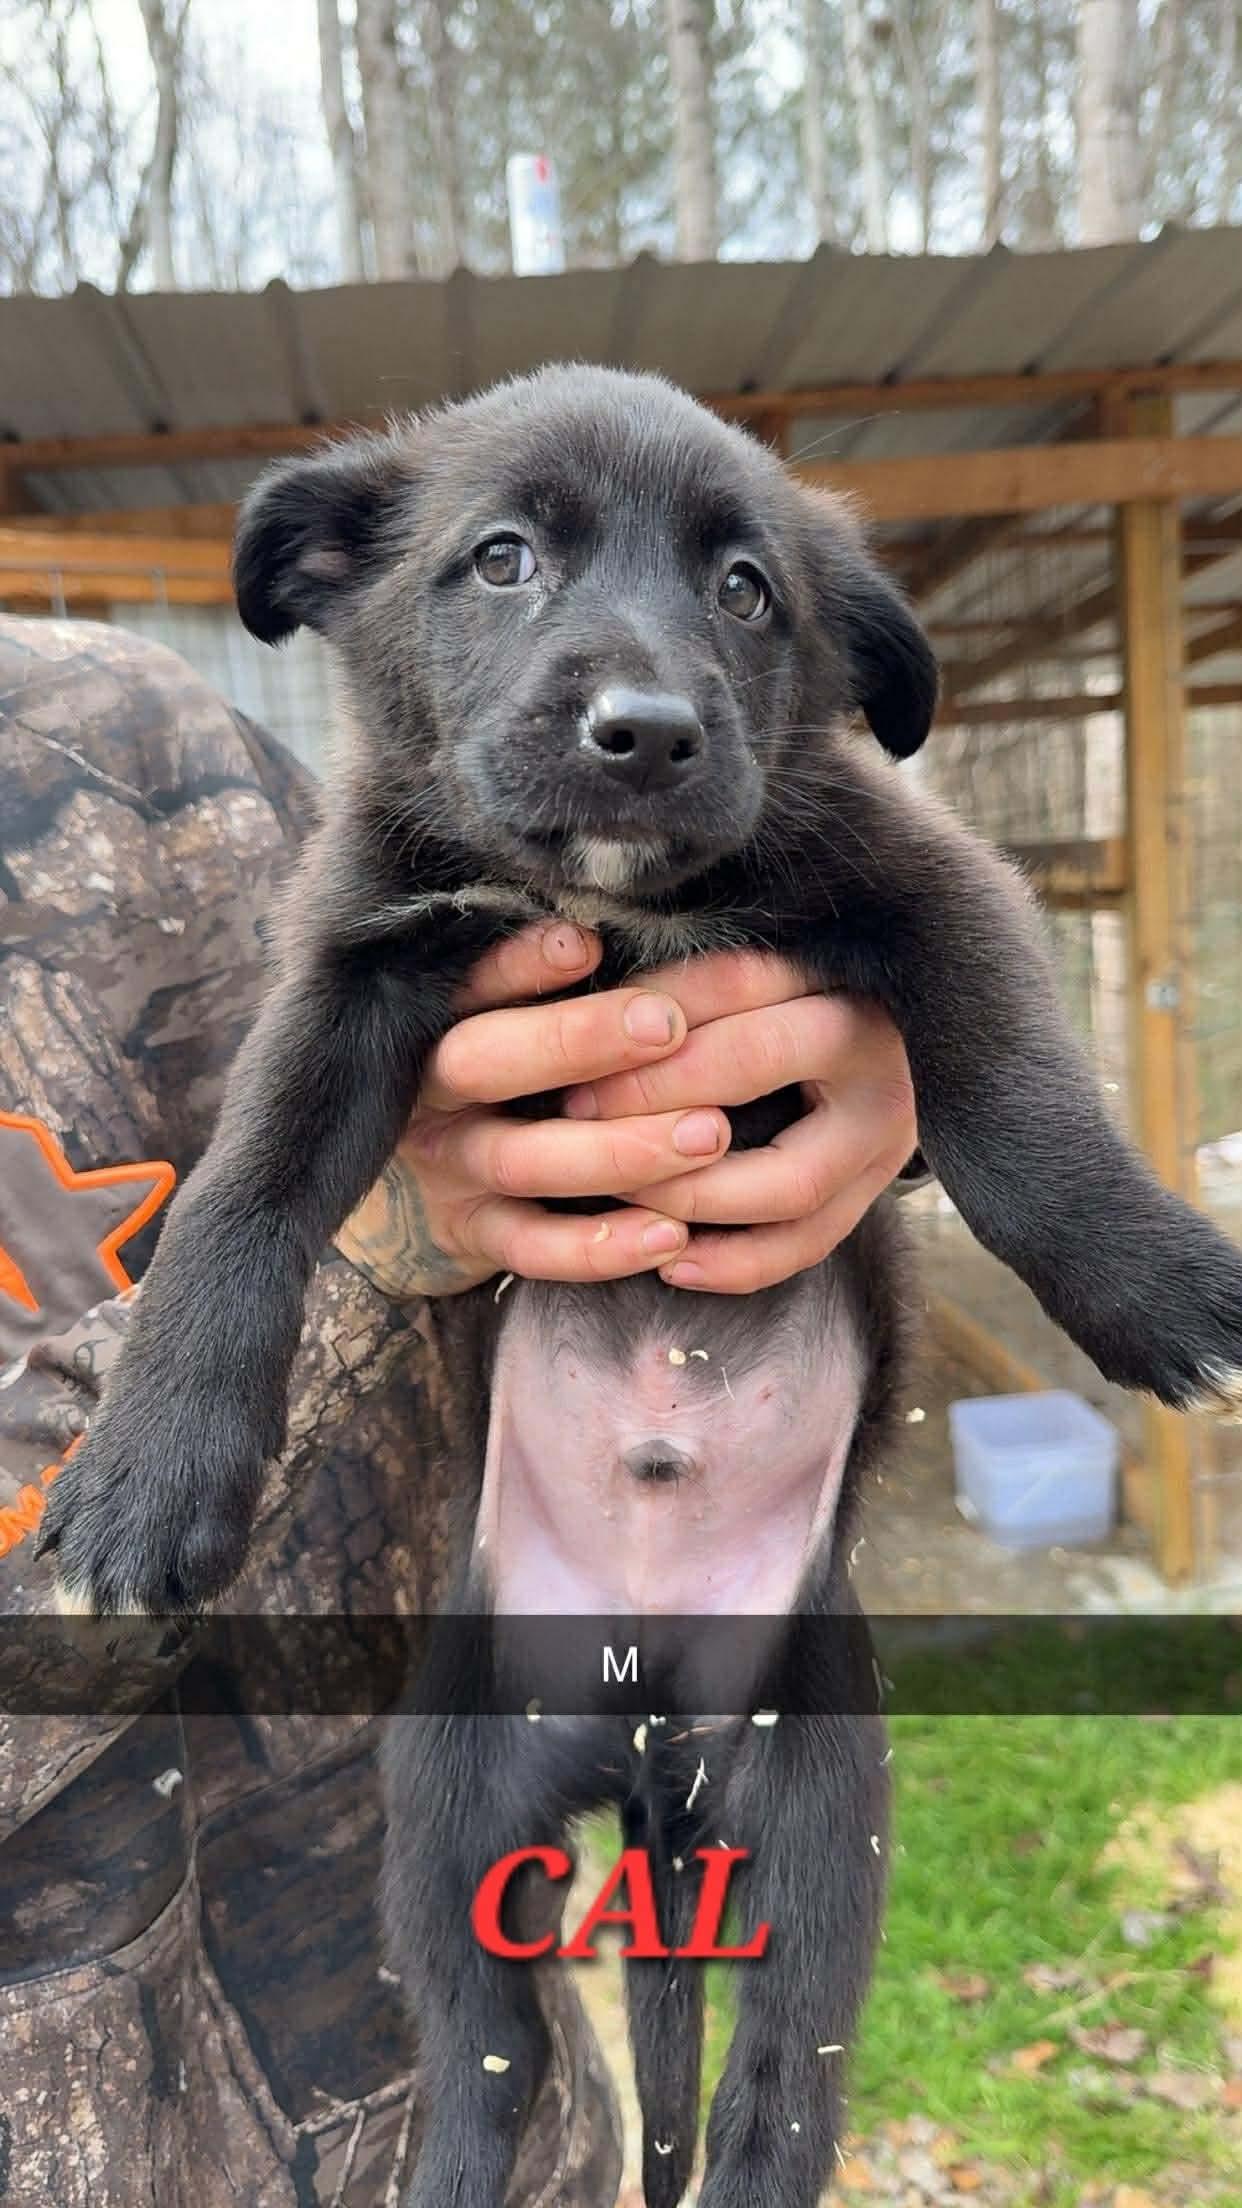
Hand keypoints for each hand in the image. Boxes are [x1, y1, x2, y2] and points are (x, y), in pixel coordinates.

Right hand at [334, 926, 916, 1298]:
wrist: (402, 1192)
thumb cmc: (492, 1069)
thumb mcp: (497, 1012)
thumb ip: (555, 976)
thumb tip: (666, 909)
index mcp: (437, 1017)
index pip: (468, 981)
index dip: (519, 963)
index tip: (587, 942)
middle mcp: (434, 1091)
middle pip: (487, 1061)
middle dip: (577, 1040)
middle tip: (666, 1024)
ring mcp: (452, 1168)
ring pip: (525, 1160)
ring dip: (619, 1148)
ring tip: (711, 1133)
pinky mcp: (475, 1237)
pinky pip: (535, 1250)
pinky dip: (601, 1245)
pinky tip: (672, 1234)